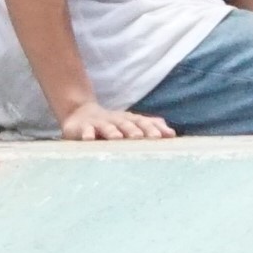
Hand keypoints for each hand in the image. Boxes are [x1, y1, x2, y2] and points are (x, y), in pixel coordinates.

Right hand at [58, 97, 175, 141]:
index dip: (154, 128)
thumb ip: (151, 127)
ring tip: (117, 138)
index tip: (165, 136)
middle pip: (127, 124)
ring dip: (112, 132)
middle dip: (134, 130)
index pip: (144, 123)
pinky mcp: (82, 127)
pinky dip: (87, 134)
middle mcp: (116, 120)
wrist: (81, 113)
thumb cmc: (112, 123)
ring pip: (107, 127)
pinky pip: (85, 131)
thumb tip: (172, 133)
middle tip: (141, 137)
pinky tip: (89, 139)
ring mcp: (99, 123)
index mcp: (129, 120)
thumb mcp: (131, 124)